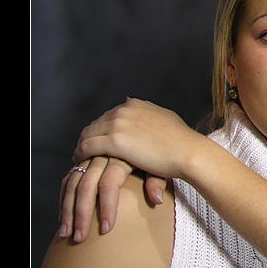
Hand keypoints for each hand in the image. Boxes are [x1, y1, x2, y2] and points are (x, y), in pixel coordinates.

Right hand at [59, 156, 168, 242]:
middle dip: (81, 213)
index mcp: (124, 153)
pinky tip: (64, 215)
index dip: (107, 207)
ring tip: (65, 233)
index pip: (109, 183)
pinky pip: (71, 177)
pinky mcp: (87, 158)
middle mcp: (105, 152)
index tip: (107, 230)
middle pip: (86, 184)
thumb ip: (157, 182)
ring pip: (73, 181)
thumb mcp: (163, 166)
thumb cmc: (164, 156)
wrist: (162, 139)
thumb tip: (156, 199)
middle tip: (79, 238)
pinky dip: (66, 196)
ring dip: (67, 208)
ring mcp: (93, 154)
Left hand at [72, 98, 203, 187]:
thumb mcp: (166, 120)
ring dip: (82, 145)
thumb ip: (152, 117)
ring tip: (79, 158)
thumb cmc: (181, 142)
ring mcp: (119, 123)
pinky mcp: (115, 141)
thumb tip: (148, 115)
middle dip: (90, 137)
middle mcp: (125, 109)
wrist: (187, 151)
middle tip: (84, 151)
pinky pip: (88, 146)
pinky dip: (80, 154)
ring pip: (89, 133)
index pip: (110, 115)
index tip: (99, 140)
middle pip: (97, 123)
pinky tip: (79, 163)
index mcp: (136, 105)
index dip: (102, 128)